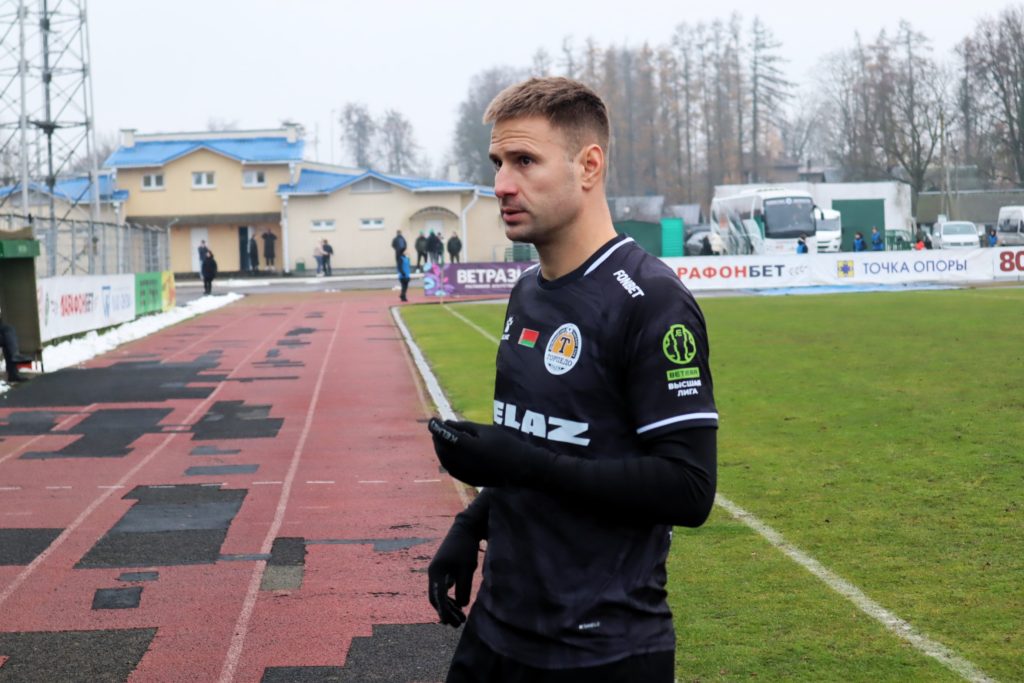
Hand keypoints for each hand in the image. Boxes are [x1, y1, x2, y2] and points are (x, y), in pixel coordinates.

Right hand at [427, 520, 478, 626]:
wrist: (465, 529)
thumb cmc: (466, 547)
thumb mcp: (467, 568)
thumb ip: (463, 587)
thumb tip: (461, 605)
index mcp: (436, 572)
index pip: (437, 597)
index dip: (442, 611)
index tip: (448, 623)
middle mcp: (433, 573)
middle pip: (436, 598)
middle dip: (446, 612)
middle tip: (458, 624)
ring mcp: (437, 571)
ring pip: (440, 595)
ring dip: (449, 607)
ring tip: (461, 619)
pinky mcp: (443, 570)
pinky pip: (443, 589)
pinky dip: (450, 599)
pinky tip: (459, 605)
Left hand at [429, 419, 554, 486]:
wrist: (522, 468)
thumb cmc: (506, 444)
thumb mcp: (486, 430)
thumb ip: (464, 427)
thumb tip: (446, 423)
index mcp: (469, 447)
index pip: (446, 436)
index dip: (436, 427)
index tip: (433, 421)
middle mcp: (465, 462)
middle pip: (443, 449)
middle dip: (438, 438)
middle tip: (438, 428)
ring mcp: (466, 474)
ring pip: (445, 461)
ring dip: (441, 450)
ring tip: (442, 439)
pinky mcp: (470, 480)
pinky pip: (452, 469)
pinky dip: (447, 460)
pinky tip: (450, 453)